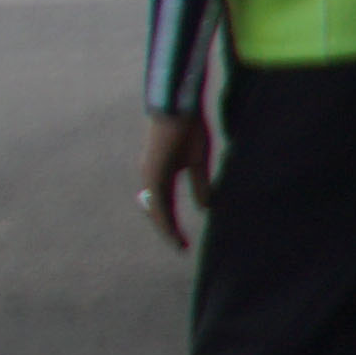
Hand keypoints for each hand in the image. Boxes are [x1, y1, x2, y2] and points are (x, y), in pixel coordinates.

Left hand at [139, 109, 213, 252]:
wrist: (178, 106)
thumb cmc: (189, 128)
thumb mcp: (198, 161)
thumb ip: (200, 184)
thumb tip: (206, 207)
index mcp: (161, 174)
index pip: (165, 205)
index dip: (173, 223)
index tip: (184, 241)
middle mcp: (151, 177)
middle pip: (157, 211)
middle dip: (168, 230)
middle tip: (181, 247)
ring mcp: (149, 175)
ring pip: (155, 210)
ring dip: (166, 229)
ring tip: (178, 244)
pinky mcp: (152, 172)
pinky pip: (157, 201)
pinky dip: (164, 217)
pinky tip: (172, 230)